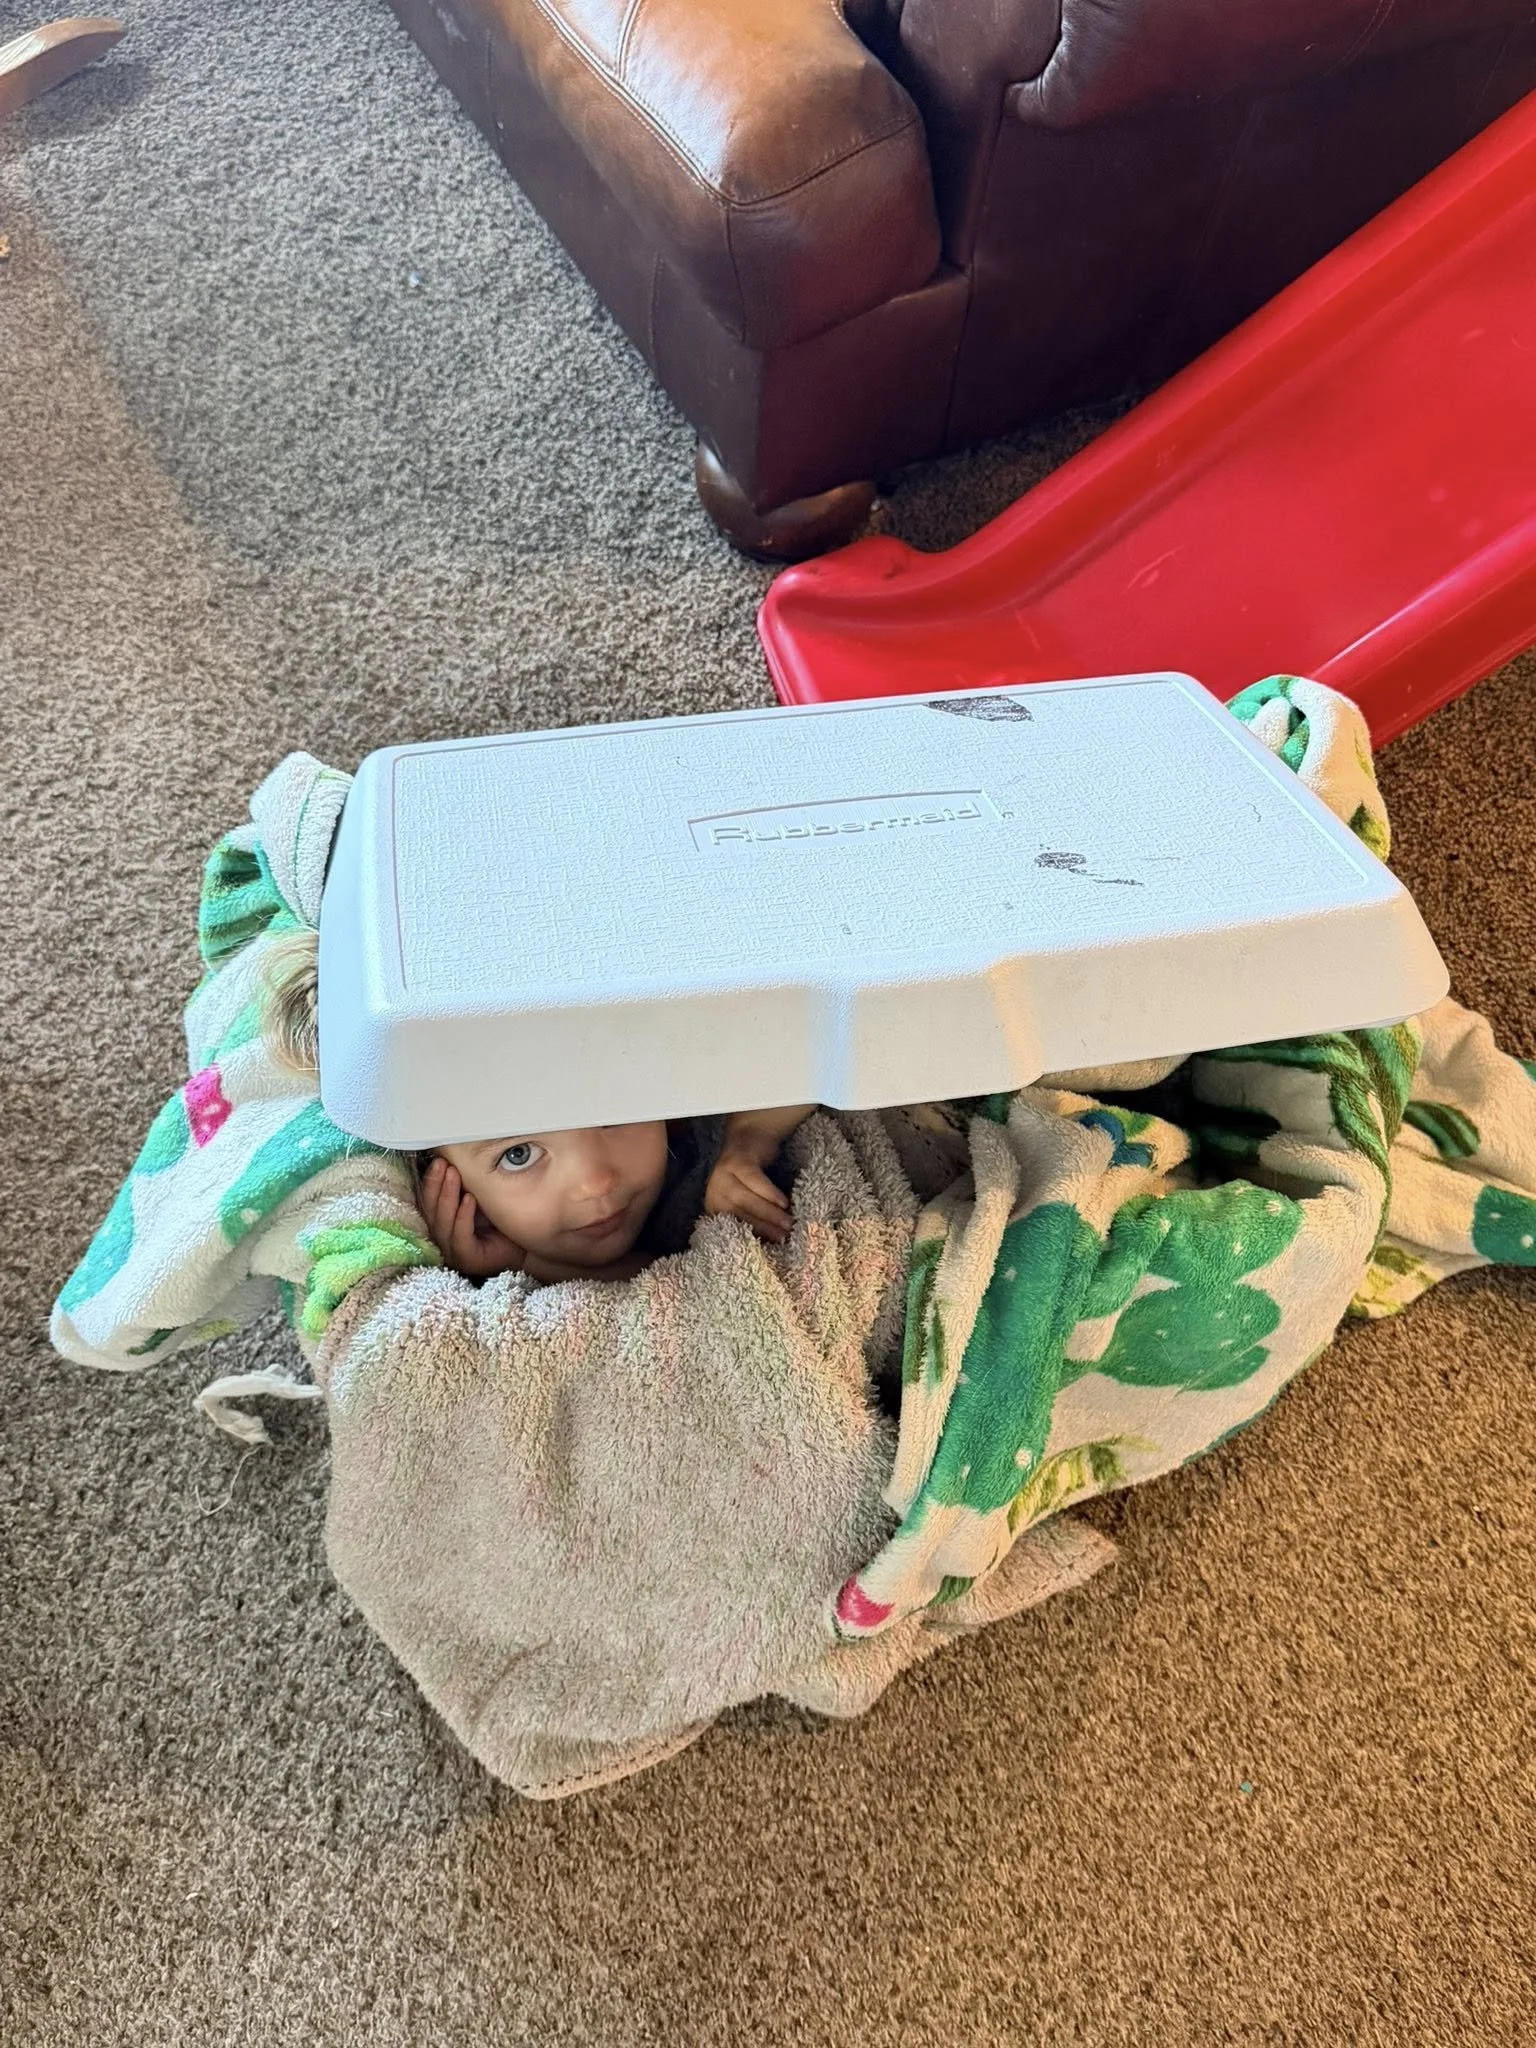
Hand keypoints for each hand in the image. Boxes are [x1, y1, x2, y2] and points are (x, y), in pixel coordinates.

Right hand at [420, 1158, 526, 1279]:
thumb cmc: (498, 1221)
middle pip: (431, 1211)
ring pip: (443, 1223)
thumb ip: (464, 1185)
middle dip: (436, 1185)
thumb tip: (454, 1154)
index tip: (437, 1160)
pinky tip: (469, 1199)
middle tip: (442, 1163)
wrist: (523, 1245)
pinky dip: (463, 1216)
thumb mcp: (477, 1198)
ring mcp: (452, 1251)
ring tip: (453, 1174)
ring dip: (448, 1196)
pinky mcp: (467, 1259)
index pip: (428, 1202)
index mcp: (440, 1223)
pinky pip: (461, 1236)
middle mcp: (442, 1238)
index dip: (430, 1181)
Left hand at [703, 1148, 792, 1243]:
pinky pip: (753, 1180)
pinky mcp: (736, 1161)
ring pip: (746, 1198)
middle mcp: (714, 1191)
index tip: (774, 1247)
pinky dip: (769, 1192)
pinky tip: (783, 1202)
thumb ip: (754, 1217)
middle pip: (740, 1213)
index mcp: (714, 1206)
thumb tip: (775, 1244)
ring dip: (769, 1212)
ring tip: (788, 1221)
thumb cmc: (752, 1177)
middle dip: (764, 1226)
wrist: (750, 1138)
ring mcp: (722, 1174)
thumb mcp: (748, 1198)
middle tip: (785, 1236)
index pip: (734, 1226)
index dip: (755, 1236)